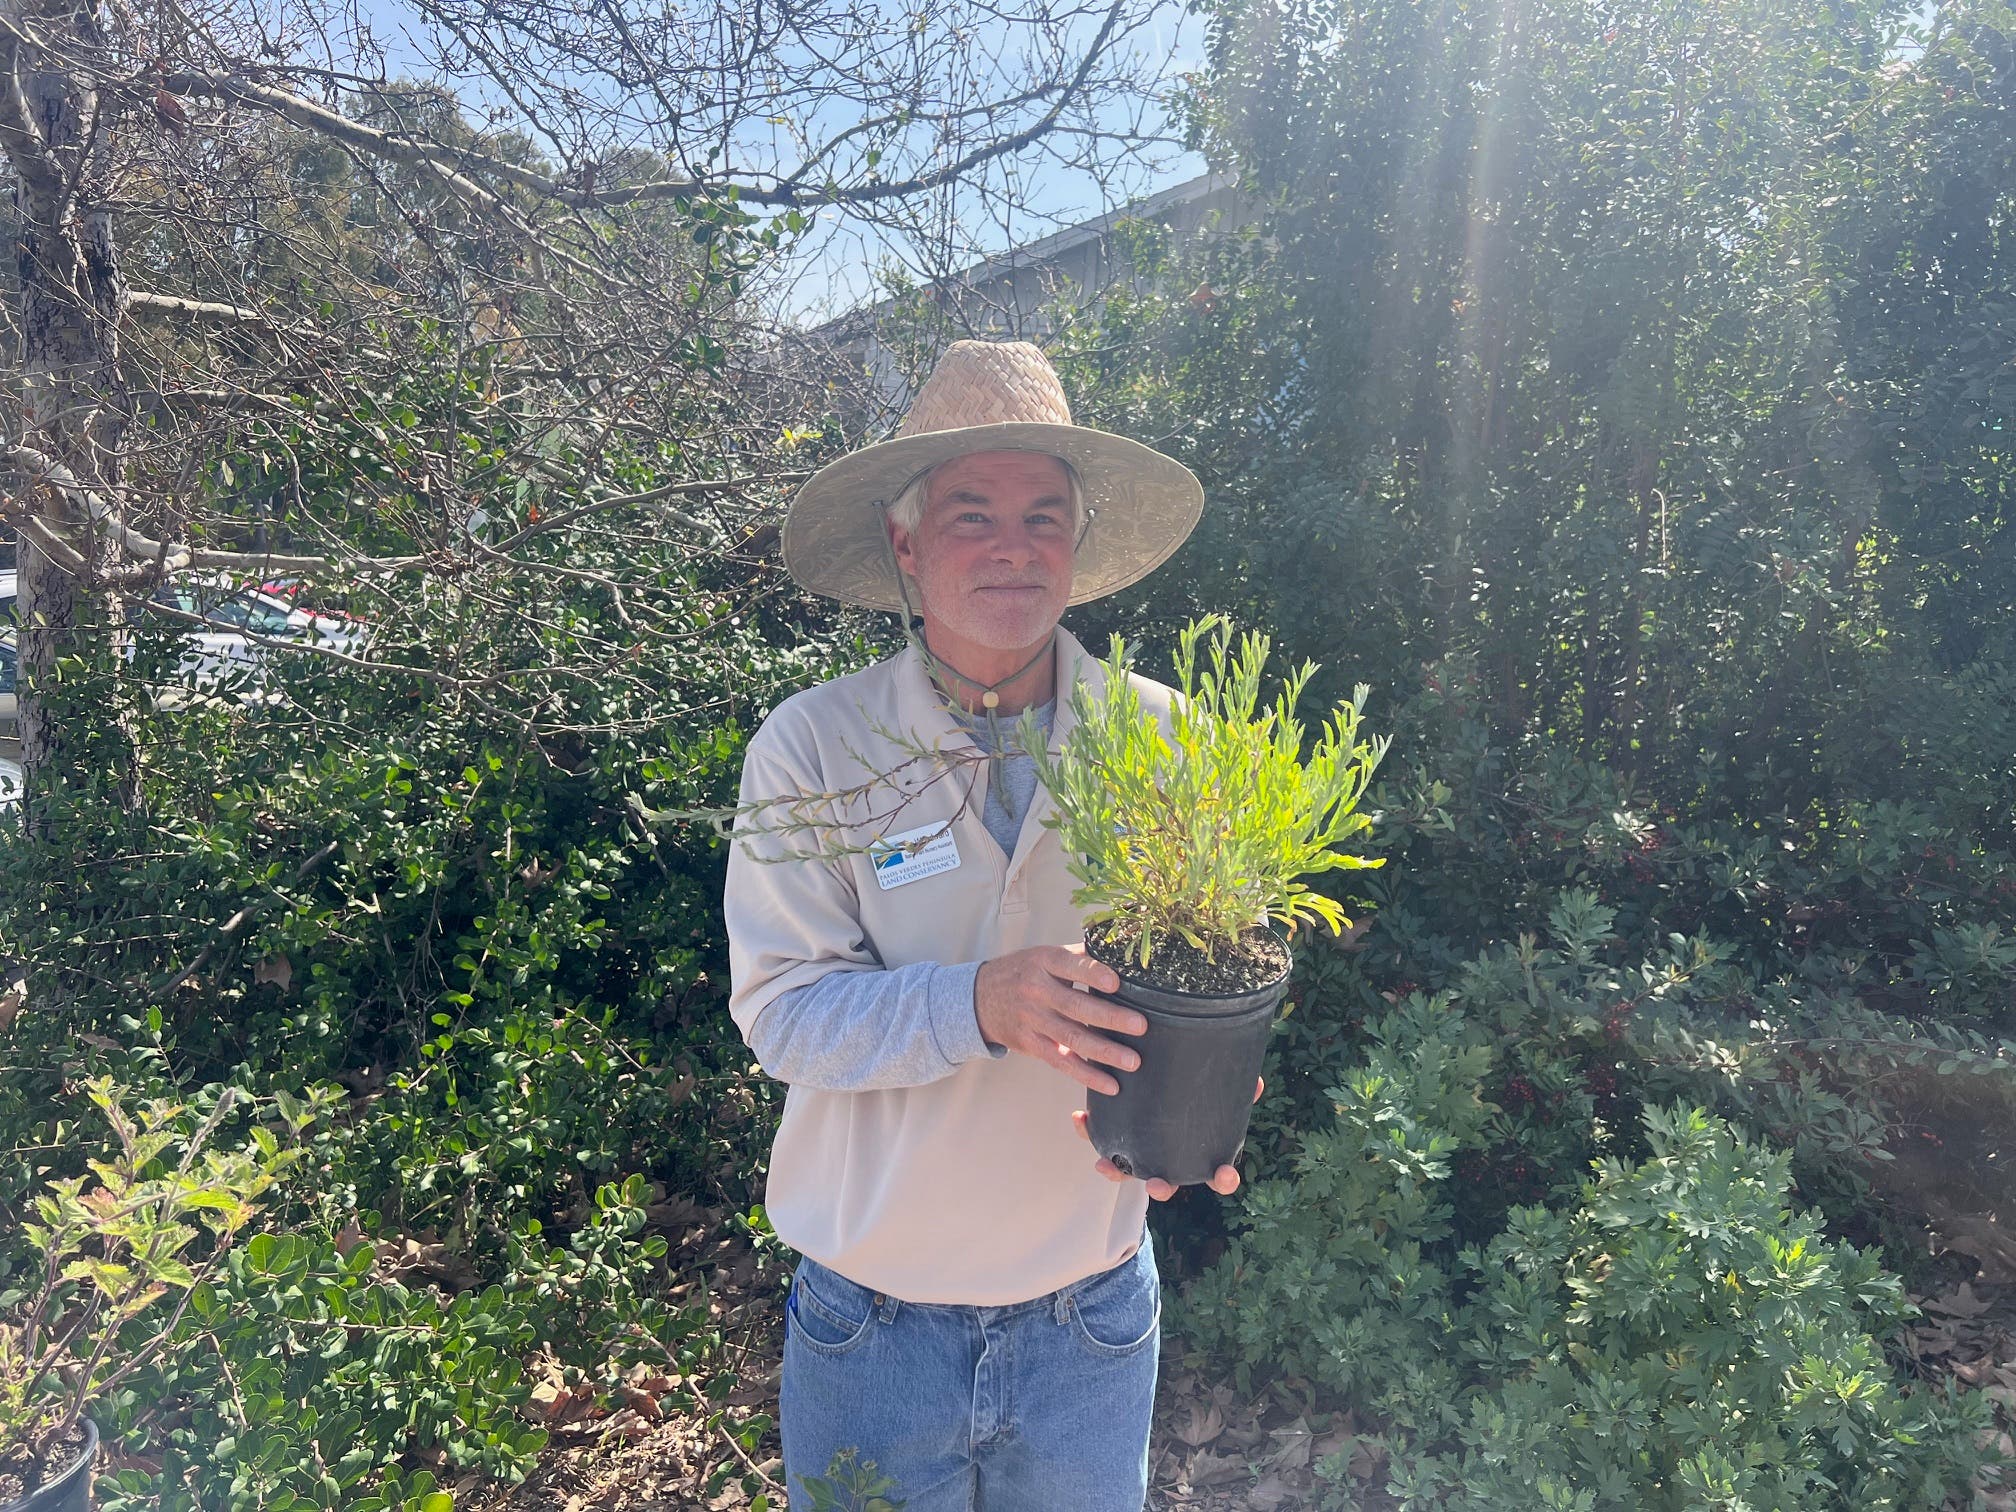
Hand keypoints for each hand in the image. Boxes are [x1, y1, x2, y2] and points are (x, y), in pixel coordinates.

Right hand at [974, 945, 1145, 1096]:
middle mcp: (1036, 990)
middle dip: (1110, 1017)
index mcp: (1044, 961)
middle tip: (1141, 1026)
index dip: (1092, 974)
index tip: (1116, 982)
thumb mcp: (1045, 955)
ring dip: (1104, 1052)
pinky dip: (1087, 1074)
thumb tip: (1124, 954)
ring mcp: (1032, 1020)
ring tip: (1133, 1062)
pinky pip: (1061, 1061)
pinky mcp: (1031, 1044)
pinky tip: (1111, 1085)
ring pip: (1071, 1038)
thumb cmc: (1026, 972)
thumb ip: (1080, 957)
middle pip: (1075, 1006)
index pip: (1071, 967)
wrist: (980, 997)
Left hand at [1072, 1076, 1264, 1198]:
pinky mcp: (1117, 1135)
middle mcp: (1170, 1161)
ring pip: (1129, 1171)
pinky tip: (1080, 1117)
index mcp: (1201, 1153)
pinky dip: (1090, 1132)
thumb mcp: (1216, 1088)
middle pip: (1168, 1185)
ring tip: (1103, 1166)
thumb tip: (1257, 1081)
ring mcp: (1142, 1153)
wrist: (1151, 1074)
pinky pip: (1101, 1137)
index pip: (1219, 1176)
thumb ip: (1235, 1086)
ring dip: (1117, 1172)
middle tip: (1157, 1185)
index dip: (1224, 1180)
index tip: (1225, 1174)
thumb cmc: (1195, 1091)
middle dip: (1162, 1188)